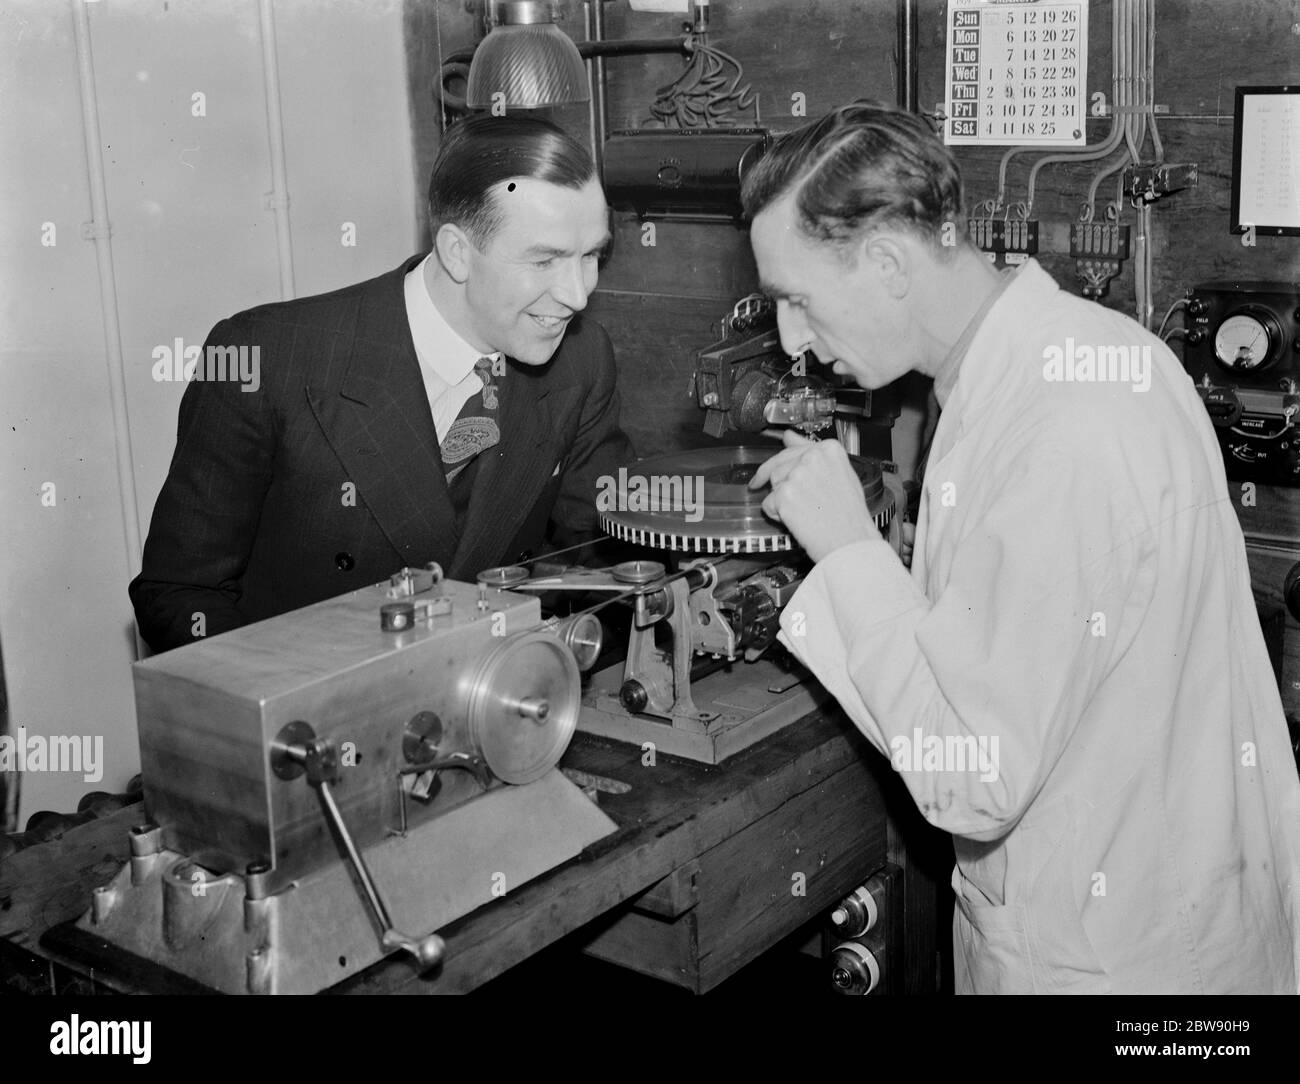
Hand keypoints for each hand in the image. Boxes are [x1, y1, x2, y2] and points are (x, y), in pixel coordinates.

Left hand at [749, 430, 879, 561]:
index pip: (793, 450)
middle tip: (776, 494)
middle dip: (774, 482)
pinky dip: (777, 516)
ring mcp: (797, 475)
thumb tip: (789, 436)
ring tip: (804, 513)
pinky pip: (768, 505)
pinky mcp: (784, 496)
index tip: (771, 468)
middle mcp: (812, 457)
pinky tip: (797, 521)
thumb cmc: (850, 515)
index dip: (782, 464)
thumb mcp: (840, 475)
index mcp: (829, 449)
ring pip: (773, 485)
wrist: (852, 542)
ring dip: (780, 500)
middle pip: (778, 466)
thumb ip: (812, 453)